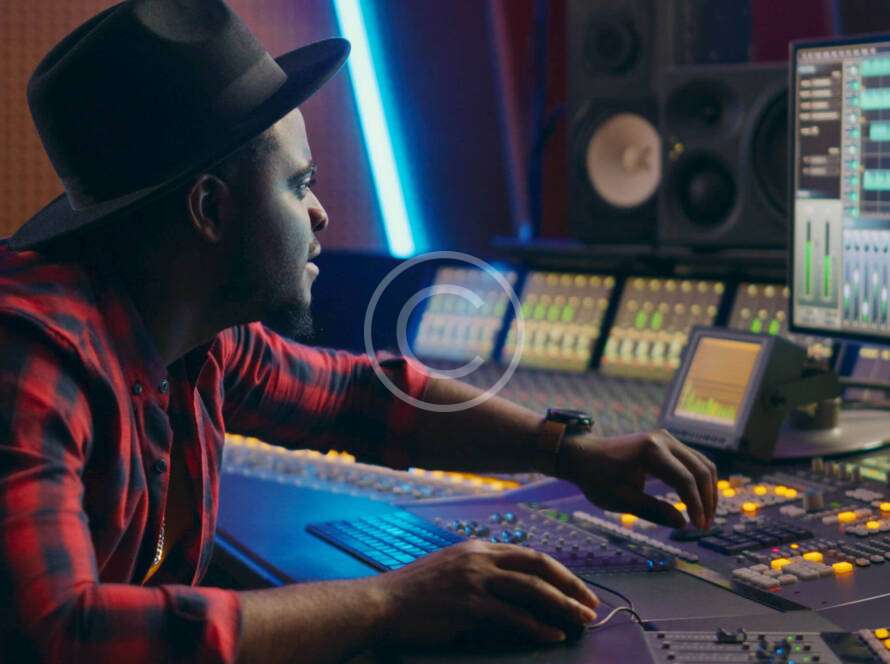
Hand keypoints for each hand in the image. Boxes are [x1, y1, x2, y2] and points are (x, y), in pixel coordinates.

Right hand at [372, 539, 598, 647]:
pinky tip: (553, 636)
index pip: (529, 554)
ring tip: (581, 621)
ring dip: (562, 606)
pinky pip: (513, 616)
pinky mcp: (468, 604)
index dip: (558, 572)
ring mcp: (474, 579)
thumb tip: (517, 594)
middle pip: (538, 566)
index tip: (577, 589)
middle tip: (591, 604)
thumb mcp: (451, 571)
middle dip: (570, 585)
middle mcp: (479, 557)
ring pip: (531, 589)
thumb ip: (482, 573)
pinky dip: (537, 627)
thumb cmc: (415, 594)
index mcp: (477, 547)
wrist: (381, 604)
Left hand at [556, 429, 717, 529]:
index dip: (696, 506)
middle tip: (704, 526)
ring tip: (703, 516)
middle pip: (700, 469)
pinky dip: (699, 480)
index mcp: (651, 451)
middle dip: (707, 499)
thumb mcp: (621, 500)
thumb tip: (683, 523)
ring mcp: (666, 439)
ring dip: (707, 490)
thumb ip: (653, 511)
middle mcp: (663, 440)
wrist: (583, 456)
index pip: (685, 480)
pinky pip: (692, 460)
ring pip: (701, 463)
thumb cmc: (597, 478)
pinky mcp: (666, 443)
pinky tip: (696, 501)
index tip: (698, 528)